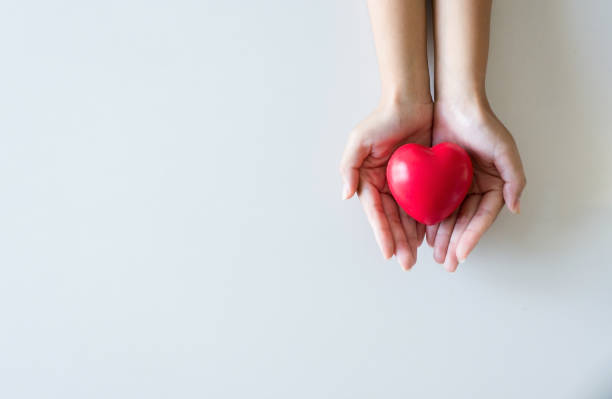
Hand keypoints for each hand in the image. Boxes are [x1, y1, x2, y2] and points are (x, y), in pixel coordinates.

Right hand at [340, 100, 432, 269]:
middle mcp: (383, 185)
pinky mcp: (420, 180)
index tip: (388, 253)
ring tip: (418, 256)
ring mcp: (402, 184)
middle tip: (407, 262)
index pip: (375, 212)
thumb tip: (346, 195)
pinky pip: (421, 204)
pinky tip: (429, 236)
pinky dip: (424, 221)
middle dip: (398, 242)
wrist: (411, 101)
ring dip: (410, 237)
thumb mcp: (360, 139)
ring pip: (406, 217)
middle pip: (391, 220)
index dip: (381, 233)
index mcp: (368, 179)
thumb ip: (349, 166)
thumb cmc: (383, 118)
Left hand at [427, 99, 525, 270]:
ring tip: (434, 255)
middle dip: (456, 244)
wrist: (455, 103)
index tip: (461, 253)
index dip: (473, 237)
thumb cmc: (482, 124)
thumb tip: (516, 207)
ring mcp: (457, 186)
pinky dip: (430, 220)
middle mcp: (476, 189)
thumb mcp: (504, 149)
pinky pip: (434, 204)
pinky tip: (423, 235)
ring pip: (449, 218)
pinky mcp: (438, 180)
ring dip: (443, 237)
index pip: (483, 217)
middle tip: (446, 263)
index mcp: (494, 185)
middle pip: (465, 222)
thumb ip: (515, 178)